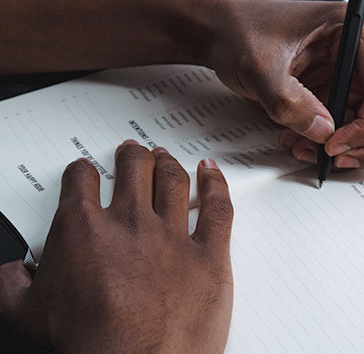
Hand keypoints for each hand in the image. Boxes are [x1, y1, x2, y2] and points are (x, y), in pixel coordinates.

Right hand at [0, 140, 233, 353]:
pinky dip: (216, 185)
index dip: (82, 173)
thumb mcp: (28, 314)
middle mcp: (130, 223)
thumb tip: (7, 272)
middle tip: (132, 153)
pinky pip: (218, 208)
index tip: (85, 173)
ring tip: (166, 157)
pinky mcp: (208, 254)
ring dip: (168, 164)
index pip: (81, 182)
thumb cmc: (87, 344)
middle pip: (133, 169)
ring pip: (172, 181)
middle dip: (131, 157)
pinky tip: (212, 173)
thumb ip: (13, 284)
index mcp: (85, 229)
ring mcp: (172, 236)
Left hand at [211, 0, 363, 169]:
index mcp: (354, 31)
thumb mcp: (260, 68)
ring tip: (310, 150)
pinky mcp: (344, 91)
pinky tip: (304, 143)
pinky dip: (338, 145)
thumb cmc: (244, 33)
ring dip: (355, 148)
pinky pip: (357, 127)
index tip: (335, 144)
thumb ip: (290, 103)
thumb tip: (324, 134)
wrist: (227, 35)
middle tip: (340, 158)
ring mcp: (357, 74)